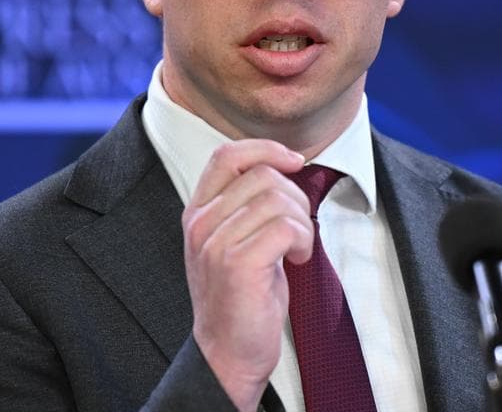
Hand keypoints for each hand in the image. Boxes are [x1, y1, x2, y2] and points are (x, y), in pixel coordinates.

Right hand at [182, 140, 313, 411]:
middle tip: (298, 230)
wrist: (228, 352)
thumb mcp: (236, 241)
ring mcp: (215, 243)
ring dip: (302, 222)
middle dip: (295, 197)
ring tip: (297, 248)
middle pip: (263, 175)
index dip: (266, 149)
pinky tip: (297, 260)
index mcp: (198, 213)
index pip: (227, 155)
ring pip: (278, 198)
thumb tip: (287, 166)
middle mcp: (201, 223)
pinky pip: (286, 226)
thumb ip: (248, 204)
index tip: (295, 161)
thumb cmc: (242, 298)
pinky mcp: (237, 263)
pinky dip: (303, 240)